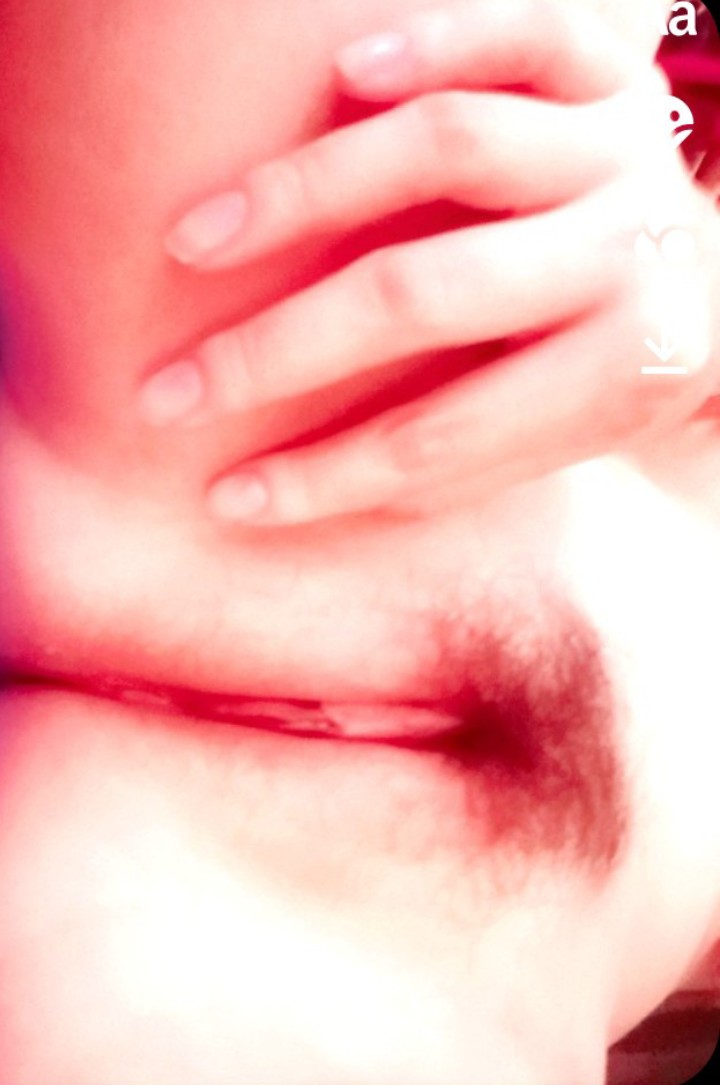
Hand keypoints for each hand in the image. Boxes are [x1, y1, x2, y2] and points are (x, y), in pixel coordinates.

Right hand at [139, 0, 719, 525]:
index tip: (226, 498)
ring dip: (301, 193)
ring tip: (193, 240)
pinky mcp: (608, 74)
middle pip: (424, 294)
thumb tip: (276, 490)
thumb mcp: (556, 437)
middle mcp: (624, 253)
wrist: (709, 286)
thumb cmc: (603, 374)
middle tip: (167, 390)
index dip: (326, 478)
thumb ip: (451, 462)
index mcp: (618, 373)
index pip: (443, 439)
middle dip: (276, 350)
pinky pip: (521, 35)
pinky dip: (428, 44)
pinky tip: (337, 70)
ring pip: (447, 147)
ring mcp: (618, 151)